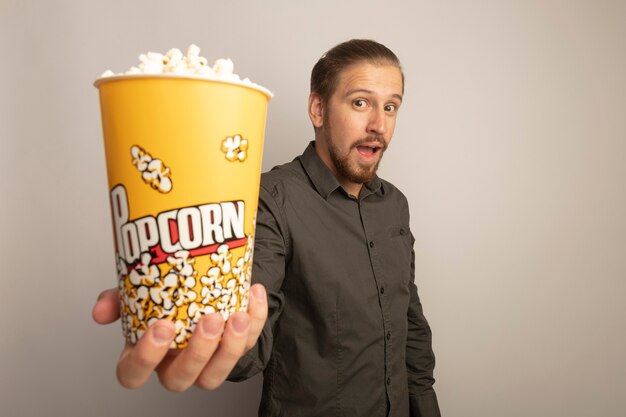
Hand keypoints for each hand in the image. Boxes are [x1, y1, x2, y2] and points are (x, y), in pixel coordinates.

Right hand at [92, 284, 267, 391]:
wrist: (200, 281)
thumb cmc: (165, 296)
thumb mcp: (136, 291)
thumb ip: (117, 298)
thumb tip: (101, 310)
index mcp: (145, 355)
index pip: (133, 374)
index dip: (146, 358)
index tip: (162, 327)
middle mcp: (174, 365)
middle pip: (180, 378)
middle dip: (197, 352)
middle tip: (209, 320)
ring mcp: (207, 363)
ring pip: (216, 374)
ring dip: (230, 347)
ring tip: (237, 317)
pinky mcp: (235, 350)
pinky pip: (248, 345)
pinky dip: (256, 319)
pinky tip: (253, 293)